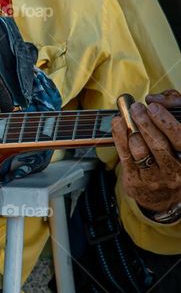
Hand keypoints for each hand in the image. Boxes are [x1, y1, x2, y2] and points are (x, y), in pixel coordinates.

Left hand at [111, 90, 180, 215]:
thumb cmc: (172, 157)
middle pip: (160, 145)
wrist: (162, 195)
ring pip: (141, 151)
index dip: (167, 122)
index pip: (180, 139)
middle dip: (146, 123)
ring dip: (132, 130)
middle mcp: (176, 172)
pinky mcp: (137, 182)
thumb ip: (174, 112)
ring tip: (128, 115)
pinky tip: (118, 124)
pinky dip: (120, 137)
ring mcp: (156, 179)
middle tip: (137, 108)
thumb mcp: (177, 139)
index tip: (154, 107)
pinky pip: (125, 156)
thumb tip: (155, 98)